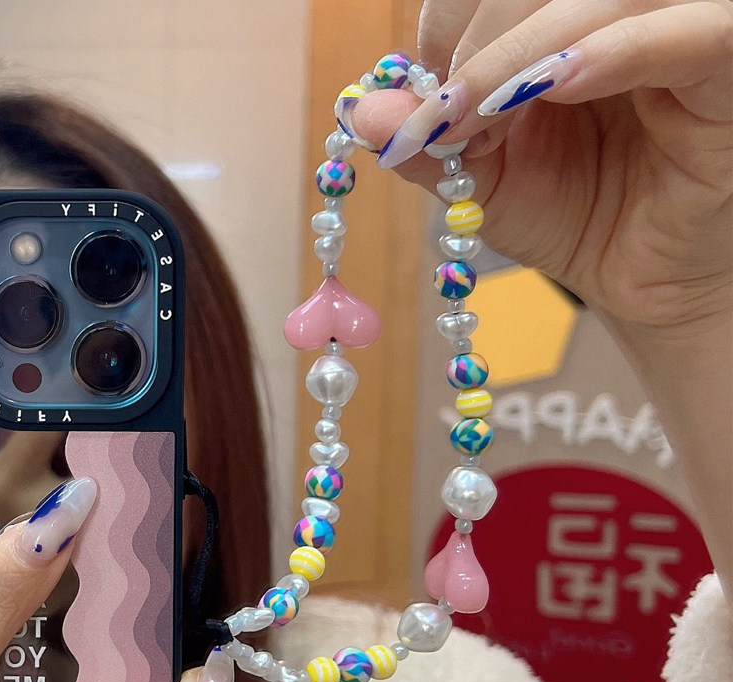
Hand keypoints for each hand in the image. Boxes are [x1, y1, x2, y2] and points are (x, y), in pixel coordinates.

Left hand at [352, 0, 732, 332]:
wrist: (640, 281)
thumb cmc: (574, 216)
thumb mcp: (483, 181)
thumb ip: (430, 141)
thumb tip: (358, 112)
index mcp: (563, 18)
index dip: (454, 16)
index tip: (423, 94)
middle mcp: (624, 8)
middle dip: (482, 39)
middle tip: (448, 115)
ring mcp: (680, 24)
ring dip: (526, 48)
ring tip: (485, 116)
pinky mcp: (725, 61)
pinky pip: (683, 31)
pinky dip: (615, 49)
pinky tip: (561, 83)